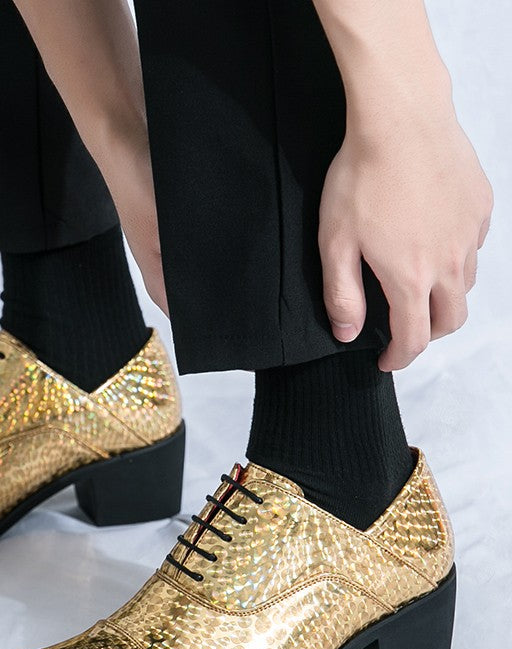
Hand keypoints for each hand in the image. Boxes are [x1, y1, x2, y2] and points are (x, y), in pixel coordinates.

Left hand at [318, 113, 492, 370]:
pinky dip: (457, 261)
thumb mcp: (335, 243)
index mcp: (411, 277)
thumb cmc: (361, 178)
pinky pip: (475, 248)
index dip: (399, 357)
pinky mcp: (481, 206)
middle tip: (405, 332)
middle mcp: (449, 262)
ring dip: (444, 299)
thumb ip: (342, 294)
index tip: (386, 361)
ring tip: (419, 292)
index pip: (413, 337)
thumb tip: (347, 333)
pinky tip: (436, 247)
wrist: (401, 119)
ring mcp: (469, 233)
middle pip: (451, 320)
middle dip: (427, 336)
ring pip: (466, 285)